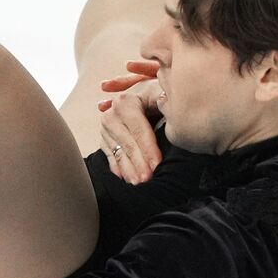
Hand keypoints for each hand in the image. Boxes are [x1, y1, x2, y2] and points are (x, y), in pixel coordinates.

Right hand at [97, 60, 163, 184]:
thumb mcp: (162, 94)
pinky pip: (110, 156)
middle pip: (128, 143)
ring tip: (139, 183)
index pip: (138, 130)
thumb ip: (166, 104)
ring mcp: (105, 127)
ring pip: (119, 152)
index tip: (158, 164)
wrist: (144, 98)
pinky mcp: (104, 138)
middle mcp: (112, 113)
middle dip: (139, 163)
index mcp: (126, 102)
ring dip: (129, 170)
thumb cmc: (157, 97)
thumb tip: (173, 117)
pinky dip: (118, 168)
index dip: (148, 148)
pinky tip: (126, 178)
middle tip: (148, 179)